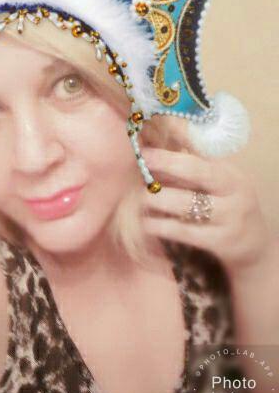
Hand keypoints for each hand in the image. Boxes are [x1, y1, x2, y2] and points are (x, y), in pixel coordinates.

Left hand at [140, 147, 275, 275]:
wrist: (253, 245)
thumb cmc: (225, 207)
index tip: (146, 149)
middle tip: (141, 165)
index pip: (201, 156)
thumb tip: (157, 147)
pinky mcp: (220, 242)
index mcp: (230, 174)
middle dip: (167, 165)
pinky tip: (146, 224)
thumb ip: (192, 169)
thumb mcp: (217, 186)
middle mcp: (233, 192)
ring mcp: (229, 218)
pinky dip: (161, 226)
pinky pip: (184, 231)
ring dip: (158, 199)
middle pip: (198, 172)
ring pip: (186, 204)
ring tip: (139, 197)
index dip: (172, 153)